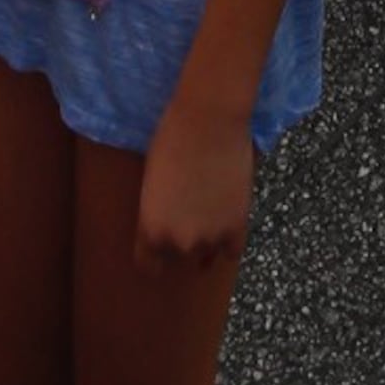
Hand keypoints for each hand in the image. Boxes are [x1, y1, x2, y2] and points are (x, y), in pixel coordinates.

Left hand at [137, 83, 255, 270]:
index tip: (159, 251)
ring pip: (205, 257)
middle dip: (180, 243)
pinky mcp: (236, 227)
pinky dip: (228, 243)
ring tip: (208, 219)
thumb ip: (158, 211)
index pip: (148, 265)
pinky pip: (231, 252)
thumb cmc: (172, 137)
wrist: (209, 119)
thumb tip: (167, 224)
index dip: (154, 258)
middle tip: (186, 219)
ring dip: (206, 242)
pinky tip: (226, 227)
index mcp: (150, 229)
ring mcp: (209, 238)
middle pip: (177, 259)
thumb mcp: (151, 181)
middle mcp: (177, 242)